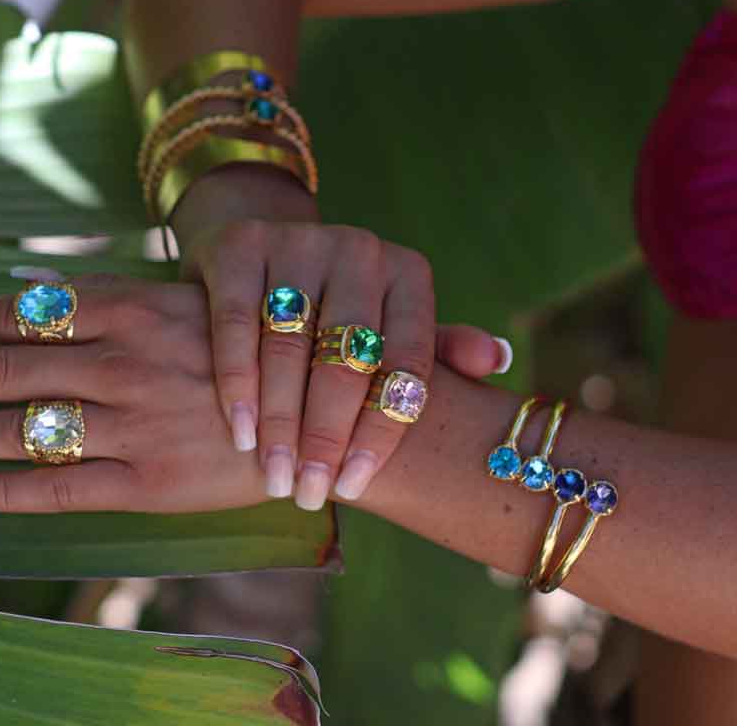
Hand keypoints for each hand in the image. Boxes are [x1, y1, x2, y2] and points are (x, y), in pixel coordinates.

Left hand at [0, 273, 510, 513]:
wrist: (334, 418)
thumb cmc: (267, 354)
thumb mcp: (201, 308)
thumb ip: (126, 306)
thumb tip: (42, 300)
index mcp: (141, 307)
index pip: (26, 307)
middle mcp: (128, 359)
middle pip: (4, 363)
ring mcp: (135, 422)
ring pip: (16, 424)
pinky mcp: (149, 482)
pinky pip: (54, 487)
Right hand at [177, 174, 510, 509]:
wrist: (261, 254)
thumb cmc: (336, 313)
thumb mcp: (387, 330)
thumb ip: (436, 351)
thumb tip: (497, 360)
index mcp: (407, 274)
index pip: (405, 361)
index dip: (381, 428)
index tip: (356, 485)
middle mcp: (360, 250)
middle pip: (347, 359)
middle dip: (326, 437)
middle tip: (310, 495)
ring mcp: (299, 241)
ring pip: (289, 347)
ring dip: (281, 423)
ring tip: (276, 479)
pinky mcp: (241, 245)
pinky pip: (238, 324)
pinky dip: (239, 384)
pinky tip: (242, 433)